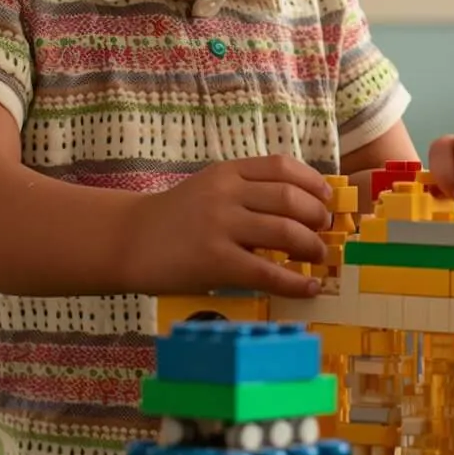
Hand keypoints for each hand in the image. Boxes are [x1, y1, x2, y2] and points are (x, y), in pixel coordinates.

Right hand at [136, 156, 336, 297]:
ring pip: (285, 232)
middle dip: (317, 217)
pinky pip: (267, 272)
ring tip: (317, 256)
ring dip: (311, 246)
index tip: (326, 199)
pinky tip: (307, 288)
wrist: (127, 241)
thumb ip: (245, 191)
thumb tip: (300, 208)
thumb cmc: (173, 218)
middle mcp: (225, 194)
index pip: (282, 166)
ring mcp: (220, 226)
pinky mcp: (215, 261)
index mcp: (226, 172)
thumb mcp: (208, 188)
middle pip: (290, 199)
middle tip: (323, 232)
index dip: (313, 183)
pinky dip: (294, 282)